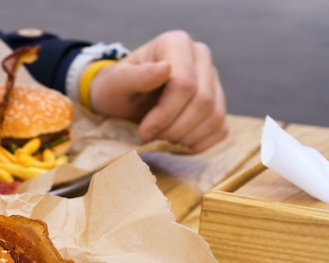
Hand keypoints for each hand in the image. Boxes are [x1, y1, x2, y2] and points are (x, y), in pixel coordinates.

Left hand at [88, 30, 227, 152]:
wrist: (121, 102)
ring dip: (186, 138)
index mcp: (176, 44)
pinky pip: (220, 129)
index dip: (165, 114)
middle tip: (151, 138)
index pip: (185, 84)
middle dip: (175, 128)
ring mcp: (213, 80)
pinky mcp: (217, 103)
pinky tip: (177, 145)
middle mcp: (201, 57)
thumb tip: (165, 68)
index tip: (144, 131)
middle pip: (203, 101)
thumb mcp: (115, 84)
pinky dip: (199, 143)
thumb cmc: (116, 90)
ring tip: (161, 140)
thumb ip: (136, 76)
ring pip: (215, 116)